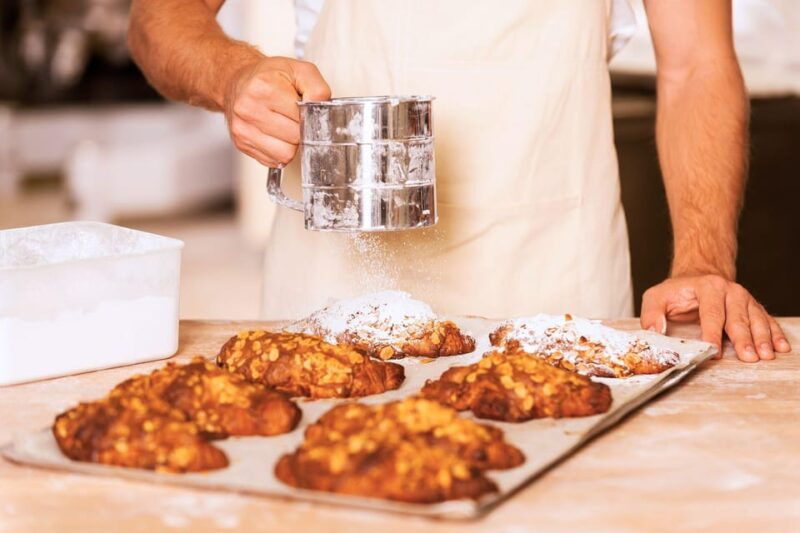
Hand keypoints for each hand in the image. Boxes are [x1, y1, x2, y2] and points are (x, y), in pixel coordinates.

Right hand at [223, 56, 330, 166]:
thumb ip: (317, 88)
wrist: (237, 81)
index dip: (308, 116)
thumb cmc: (268, 76)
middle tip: (292, 116)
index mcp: (263, 88)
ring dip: (290, 143)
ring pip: (285, 154)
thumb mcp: (299, 69)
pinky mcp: (241, 144)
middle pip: (294, 138)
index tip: (302, 109)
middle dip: (299, 129)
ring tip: (283, 125)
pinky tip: (273, 134)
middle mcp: (249, 109)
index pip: (301, 119)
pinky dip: (278, 150)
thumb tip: (322, 109)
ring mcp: (242, 129)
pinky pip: (273, 160)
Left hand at [641, 275, 790, 361]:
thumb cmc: (677, 292)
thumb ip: (652, 313)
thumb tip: (654, 330)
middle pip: (738, 318)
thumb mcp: (656, 297)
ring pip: (756, 320)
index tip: (714, 350)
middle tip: (749, 357)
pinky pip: (767, 320)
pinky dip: (775, 334)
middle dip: (744, 339)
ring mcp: (744, 299)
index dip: (712, 333)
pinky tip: (781, 347)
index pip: (711, 313)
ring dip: (763, 338)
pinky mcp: (753, 307)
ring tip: (766, 355)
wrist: (699, 276)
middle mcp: (730, 291)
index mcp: (707, 287)